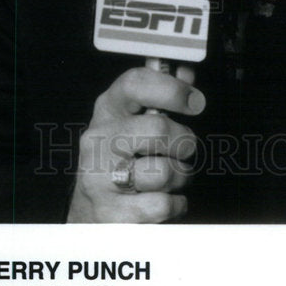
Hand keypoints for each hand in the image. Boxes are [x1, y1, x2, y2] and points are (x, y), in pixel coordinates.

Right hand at [67, 65, 204, 222]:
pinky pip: (163, 205)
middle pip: (158, 129)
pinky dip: (175, 204)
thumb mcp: (135, 120)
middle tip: (184, 150)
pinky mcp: (109, 213)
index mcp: (108, 109)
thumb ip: (163, 95)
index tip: (195, 102)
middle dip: (185, 142)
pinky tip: (164, 199)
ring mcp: (98, 177)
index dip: (171, 89)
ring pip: (165, 172)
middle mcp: (98, 140)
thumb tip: (186, 72)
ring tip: (172, 177)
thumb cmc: (121, 157)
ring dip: (181, 176)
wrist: (89, 210)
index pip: (135, 84)